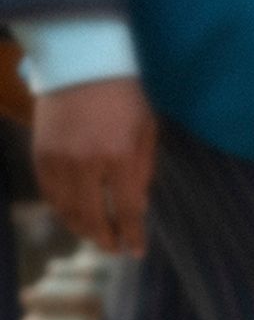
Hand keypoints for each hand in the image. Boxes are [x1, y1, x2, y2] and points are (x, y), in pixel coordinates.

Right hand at [33, 76, 156, 256]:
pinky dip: (61, 210)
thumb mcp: (146, 131)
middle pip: (92, 216)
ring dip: (81, 228)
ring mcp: (58, 160)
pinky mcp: (40, 156)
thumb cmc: (124, 98)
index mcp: (119, 155)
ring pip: (66, 209)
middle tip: (114, 249)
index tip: (136, 251)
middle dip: (104, 238)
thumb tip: (136, 209)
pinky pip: (49, 194)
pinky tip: (73, 216)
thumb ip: (142, 171)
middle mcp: (85, 162)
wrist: (82, 67)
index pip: (125, 209)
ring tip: (96, 236)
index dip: (132, 234)